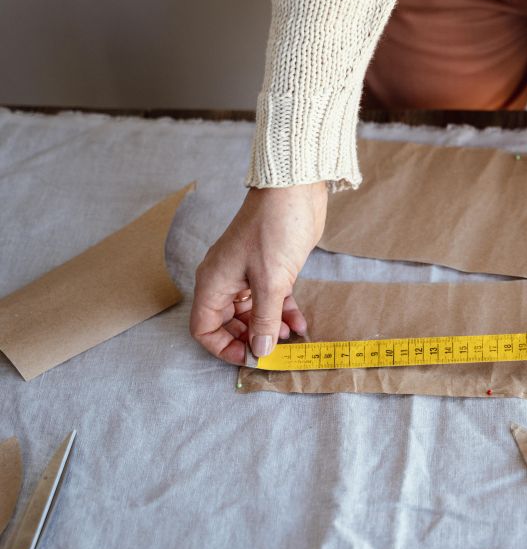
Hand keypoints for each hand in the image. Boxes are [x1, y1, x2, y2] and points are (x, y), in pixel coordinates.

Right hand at [190, 182, 327, 363]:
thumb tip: (260, 351)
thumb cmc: (274, 229)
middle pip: (229, 322)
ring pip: (253, 312)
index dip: (223, 347)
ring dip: (270, 326)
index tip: (250, 357)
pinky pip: (272, 299)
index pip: (204, 327)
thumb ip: (264, 319)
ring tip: (291, 335)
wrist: (295, 191)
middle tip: (275, 349)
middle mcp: (226, 280)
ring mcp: (248, 274)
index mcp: (214, 282)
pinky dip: (283, 312)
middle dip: (251, 338)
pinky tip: (300, 323)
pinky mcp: (270, 268)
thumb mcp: (271, 282)